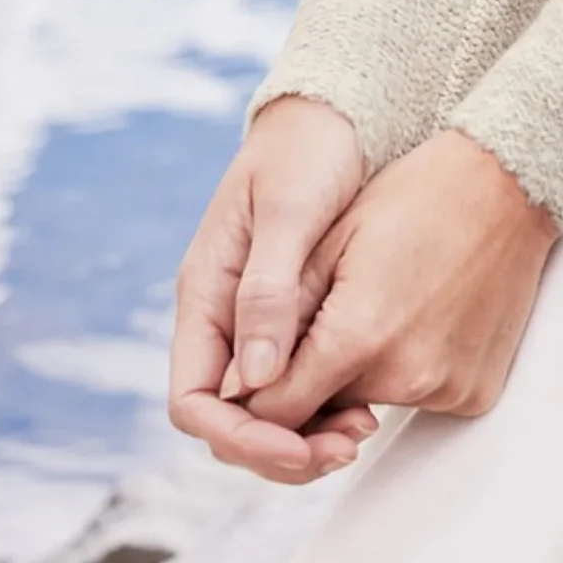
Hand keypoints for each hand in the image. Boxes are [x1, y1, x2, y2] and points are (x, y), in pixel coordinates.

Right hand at [169, 93, 377, 484]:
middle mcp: (226, 316)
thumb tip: (255, 380)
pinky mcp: (301, 315)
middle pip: (232, 417)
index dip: (237, 437)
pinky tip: (367, 405)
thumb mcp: (290, 213)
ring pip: (268, 406)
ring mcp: (261, 318)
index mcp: (205, 294)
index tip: (292, 448)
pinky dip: (326, 402)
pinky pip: (301, 378)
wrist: (339, 111)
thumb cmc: (308, 149)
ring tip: (361, 434)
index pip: (195, 400)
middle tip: (343, 451)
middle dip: (278, 447)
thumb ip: (269, 291)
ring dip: (306, 432)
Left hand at [238, 129, 558, 443]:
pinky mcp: (475, 394)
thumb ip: (278, 319)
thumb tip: (234, 388)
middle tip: (329, 312)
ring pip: (369, 403)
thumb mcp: (332, 242)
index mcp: (358, 337)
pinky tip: (418, 313)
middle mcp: (406, 377)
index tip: (259, 364)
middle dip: (310, 375)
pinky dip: (406, 367)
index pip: (275, 412)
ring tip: (381, 301)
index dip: (255, 395)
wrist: (510, 185)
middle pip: (323, 410)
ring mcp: (447, 390)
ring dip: (359, 371)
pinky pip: (417, 397)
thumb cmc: (414, 198)